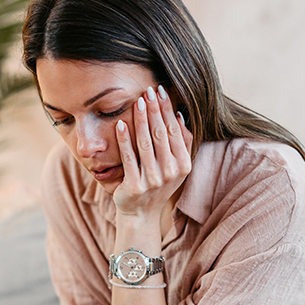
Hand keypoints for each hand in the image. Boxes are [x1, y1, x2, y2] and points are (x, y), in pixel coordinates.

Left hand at [113, 85, 192, 217]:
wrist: (141, 214)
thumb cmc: (157, 185)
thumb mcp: (175, 167)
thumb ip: (181, 143)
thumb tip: (179, 116)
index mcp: (183, 165)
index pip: (174, 131)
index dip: (167, 110)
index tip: (160, 91)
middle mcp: (170, 173)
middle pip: (161, 134)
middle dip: (154, 110)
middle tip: (148, 90)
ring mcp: (153, 180)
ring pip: (145, 143)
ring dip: (141, 120)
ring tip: (137, 102)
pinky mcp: (134, 185)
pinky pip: (128, 157)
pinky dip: (124, 139)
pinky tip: (121, 124)